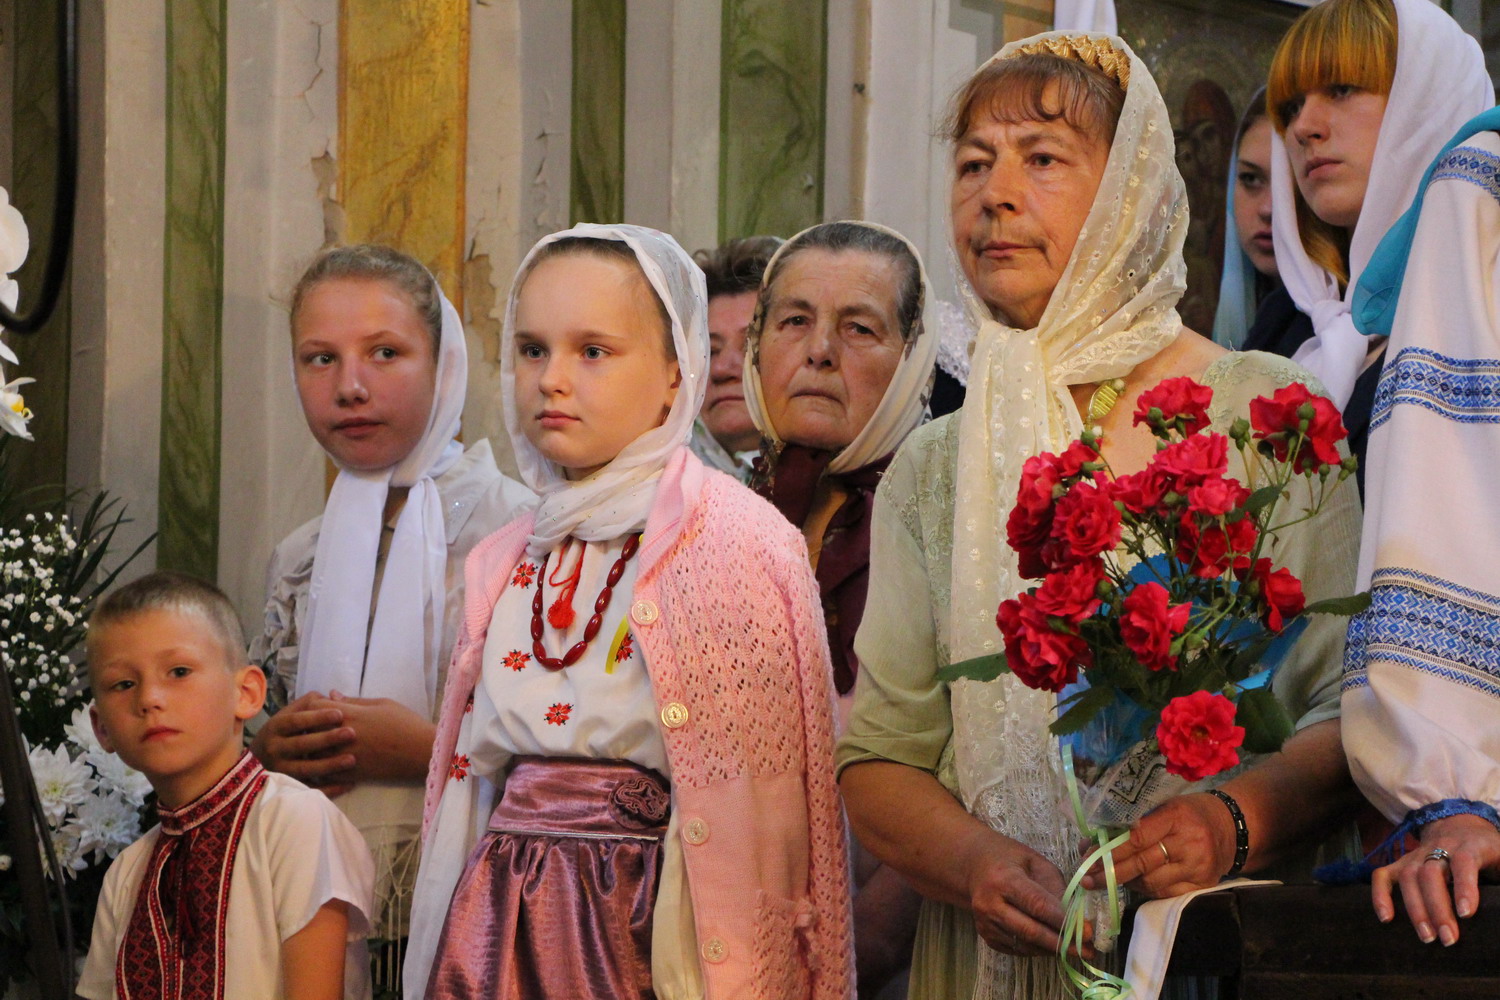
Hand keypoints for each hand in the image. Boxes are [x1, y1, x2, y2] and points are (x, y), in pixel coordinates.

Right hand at [249, 691, 356, 792]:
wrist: (253, 764)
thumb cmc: (280, 734)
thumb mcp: (286, 715)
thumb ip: (307, 704)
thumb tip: (331, 696)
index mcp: (275, 728)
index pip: (296, 721)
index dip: (317, 717)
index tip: (340, 713)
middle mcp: (275, 749)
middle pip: (301, 745)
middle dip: (327, 739)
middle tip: (351, 733)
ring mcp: (280, 770)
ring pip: (305, 769)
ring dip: (329, 765)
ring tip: (352, 760)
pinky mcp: (287, 788)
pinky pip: (308, 789)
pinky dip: (328, 789)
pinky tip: (348, 783)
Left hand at [306, 691, 436, 784]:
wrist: (420, 752)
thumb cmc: (405, 722)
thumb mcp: (382, 704)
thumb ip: (354, 700)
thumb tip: (332, 695)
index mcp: (350, 714)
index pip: (315, 707)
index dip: (314, 705)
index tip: (319, 705)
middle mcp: (341, 736)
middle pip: (309, 730)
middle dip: (309, 726)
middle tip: (314, 725)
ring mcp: (344, 756)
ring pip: (313, 753)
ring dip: (312, 748)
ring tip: (317, 744)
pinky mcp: (350, 773)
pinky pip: (325, 772)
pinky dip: (321, 767)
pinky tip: (326, 763)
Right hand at [962, 829, 1078, 958]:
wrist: (974, 867)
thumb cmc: (1009, 859)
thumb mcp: (1035, 862)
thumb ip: (1055, 887)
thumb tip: (1075, 917)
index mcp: (1003, 879)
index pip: (1037, 905)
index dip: (1063, 922)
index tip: (1087, 933)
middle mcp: (990, 903)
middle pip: (1030, 931)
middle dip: (1061, 943)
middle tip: (1087, 951)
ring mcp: (985, 922)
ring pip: (1024, 944)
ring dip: (1051, 949)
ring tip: (1074, 949)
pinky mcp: (985, 935)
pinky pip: (1015, 949)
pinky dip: (1036, 950)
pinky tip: (1050, 945)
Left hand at [1085, 792, 1234, 897]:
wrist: (1233, 826)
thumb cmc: (1191, 812)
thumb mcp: (1166, 805)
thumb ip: (1134, 822)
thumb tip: (1094, 841)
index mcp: (1176, 816)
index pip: (1136, 837)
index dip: (1110, 851)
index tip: (1087, 858)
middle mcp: (1189, 844)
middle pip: (1141, 863)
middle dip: (1110, 872)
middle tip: (1088, 878)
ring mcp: (1198, 868)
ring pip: (1151, 883)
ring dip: (1127, 881)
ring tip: (1112, 877)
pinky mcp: (1203, 885)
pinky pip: (1165, 893)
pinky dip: (1146, 890)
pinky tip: (1137, 882)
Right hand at [1372, 813, 1499, 945]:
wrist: (1459, 824)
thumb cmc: (1486, 848)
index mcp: (1470, 846)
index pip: (1464, 862)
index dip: (1463, 887)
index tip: (1465, 914)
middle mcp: (1439, 848)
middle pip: (1431, 874)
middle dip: (1438, 908)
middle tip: (1448, 939)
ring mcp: (1416, 855)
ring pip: (1408, 877)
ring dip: (1415, 909)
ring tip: (1427, 937)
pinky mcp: (1401, 863)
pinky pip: (1383, 875)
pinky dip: (1380, 895)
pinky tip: (1386, 918)